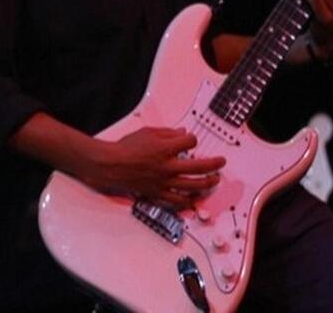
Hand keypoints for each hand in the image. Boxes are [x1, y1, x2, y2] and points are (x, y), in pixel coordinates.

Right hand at [89, 127, 224, 208]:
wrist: (111, 165)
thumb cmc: (127, 147)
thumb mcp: (148, 132)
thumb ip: (168, 133)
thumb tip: (183, 134)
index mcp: (164, 149)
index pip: (190, 142)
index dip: (193, 140)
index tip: (191, 140)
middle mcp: (167, 167)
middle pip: (198, 167)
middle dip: (213, 164)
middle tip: (221, 162)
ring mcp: (164, 182)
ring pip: (192, 186)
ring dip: (207, 182)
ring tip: (214, 180)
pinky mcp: (158, 193)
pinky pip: (177, 201)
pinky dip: (188, 200)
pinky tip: (194, 198)